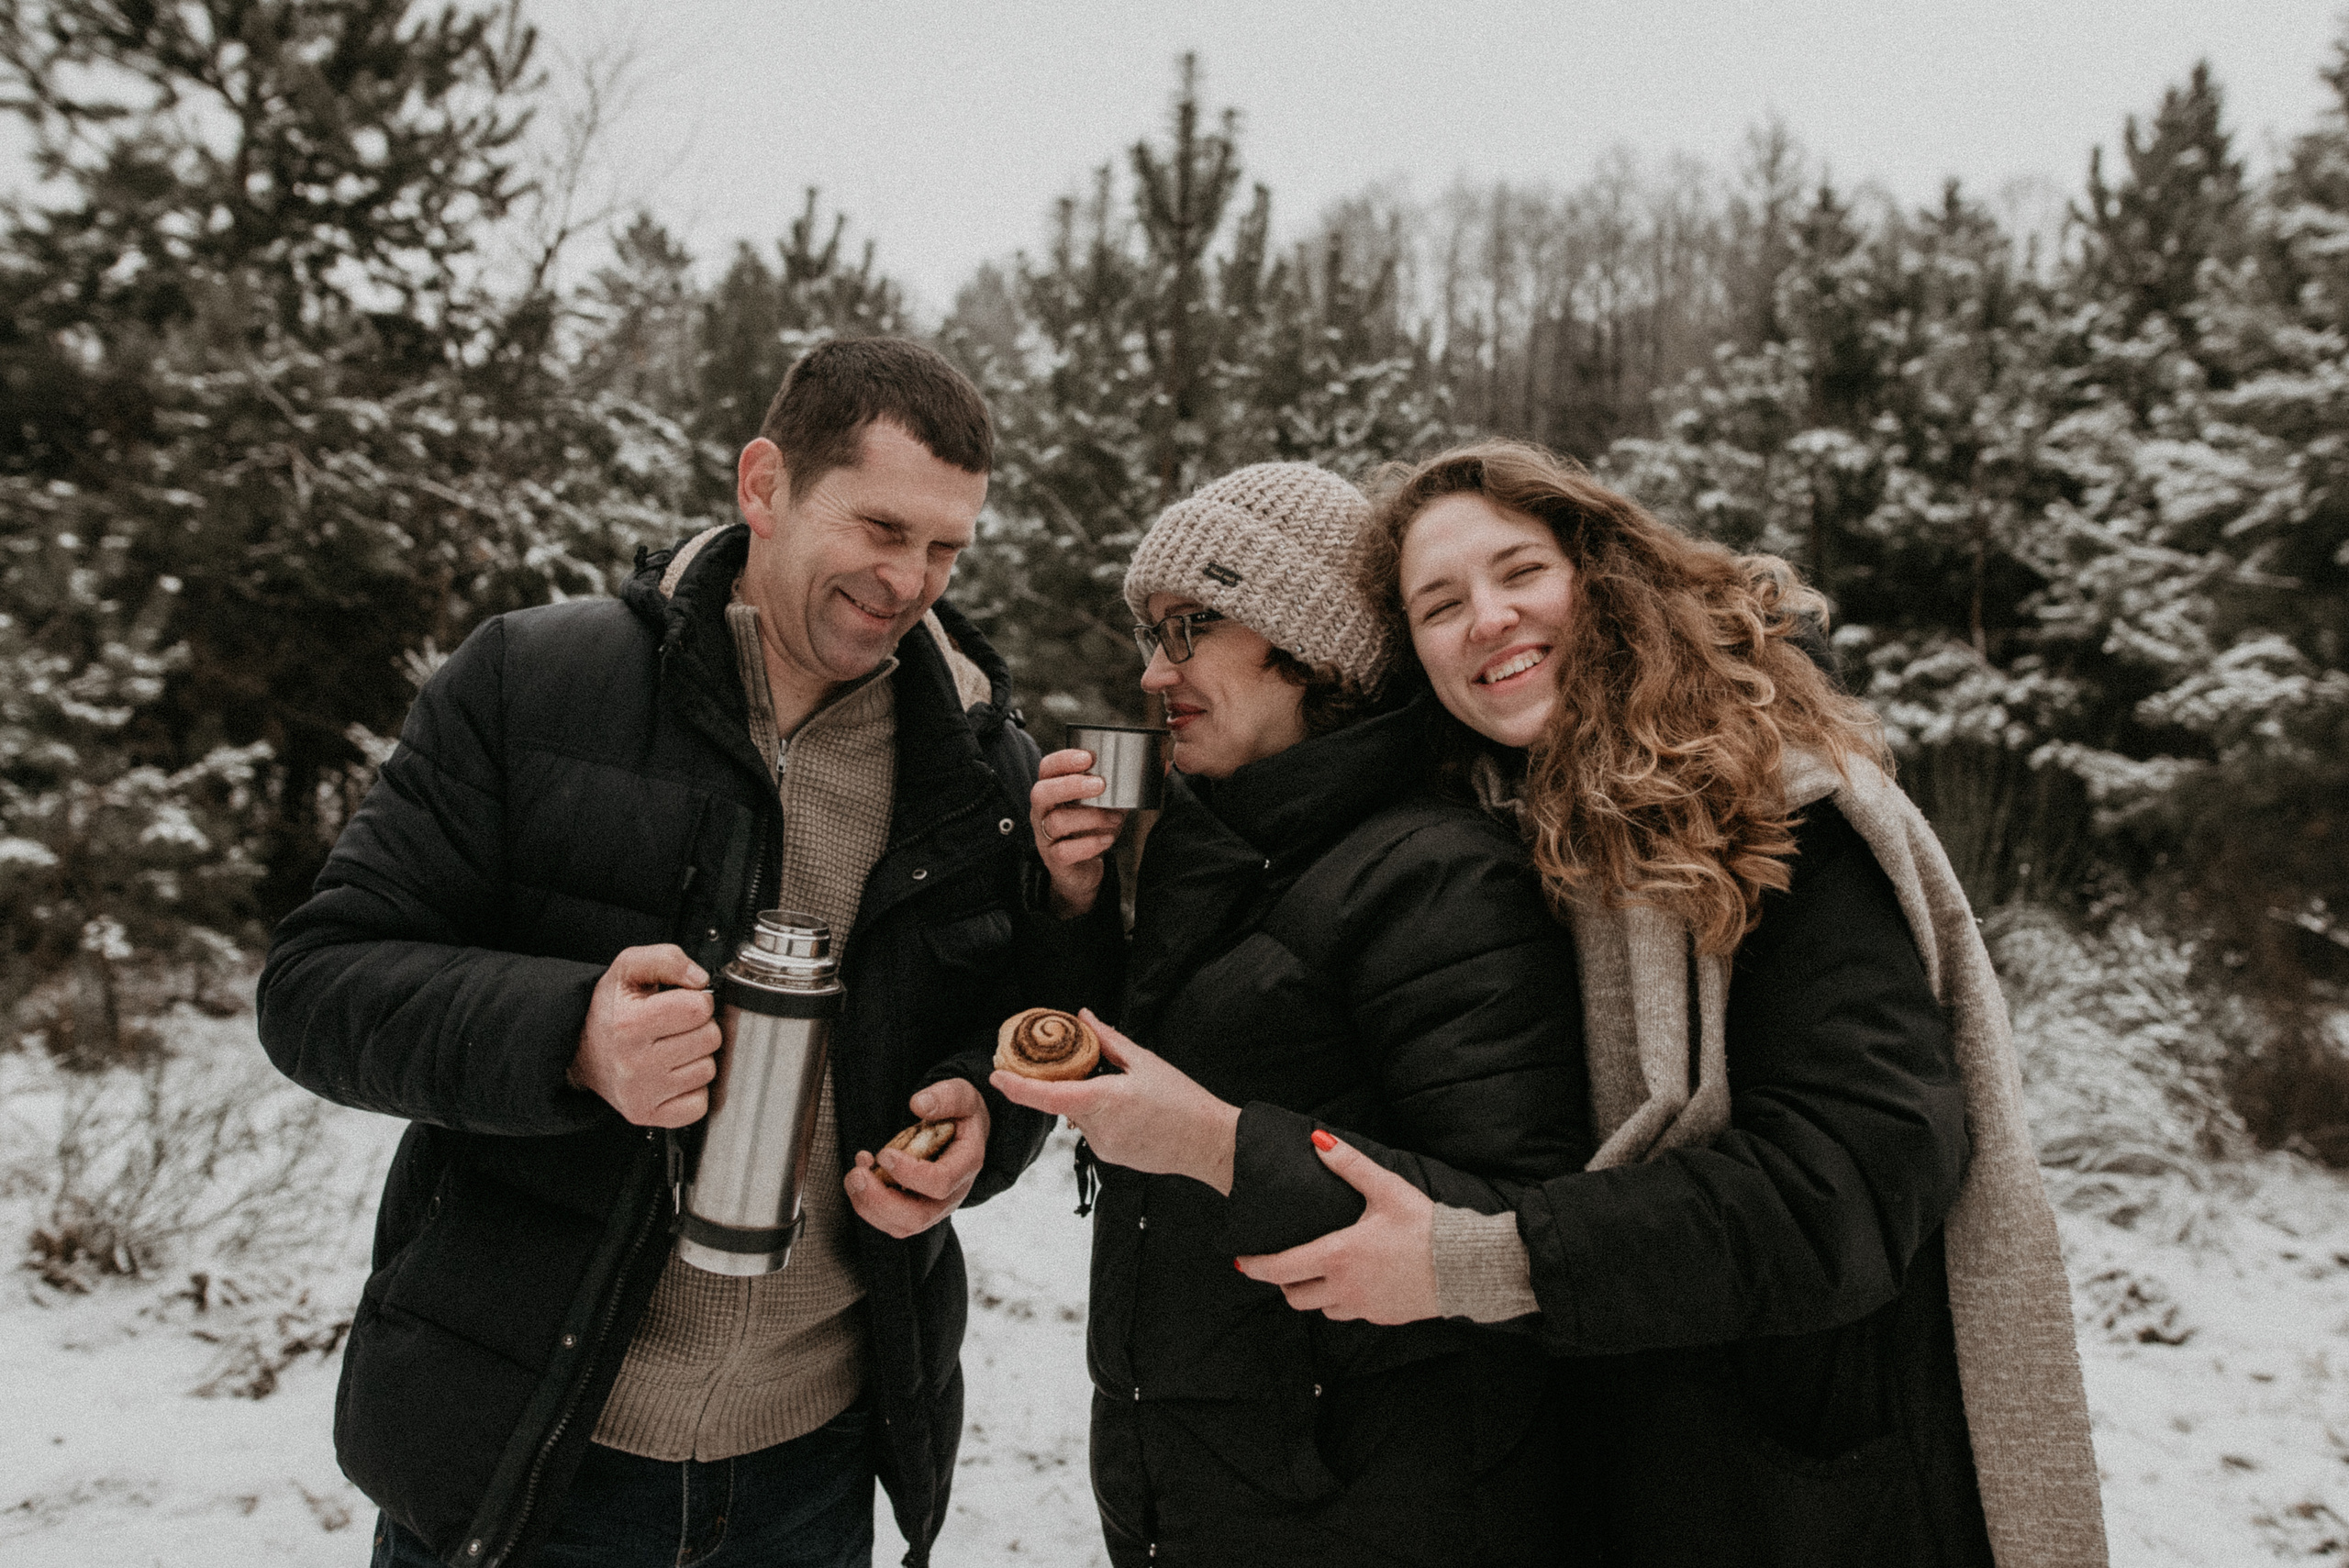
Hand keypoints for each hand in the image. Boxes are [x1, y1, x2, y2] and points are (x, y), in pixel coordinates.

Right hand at [569, 945, 718, 1127]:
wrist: (580, 1050)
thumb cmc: (611, 1009)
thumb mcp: (628, 968)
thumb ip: (667, 959)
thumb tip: (699, 979)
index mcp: (629, 1024)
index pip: (698, 1009)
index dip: (698, 999)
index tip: (683, 1002)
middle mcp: (633, 1063)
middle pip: (709, 1039)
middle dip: (701, 1027)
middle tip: (677, 1026)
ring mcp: (640, 1094)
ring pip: (708, 1070)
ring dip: (697, 1057)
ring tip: (672, 1049)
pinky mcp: (647, 1116)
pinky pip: (699, 1104)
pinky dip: (693, 1089)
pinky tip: (673, 1075)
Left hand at [845, 1077, 990, 1238]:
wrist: (963, 1133)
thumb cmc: (962, 1115)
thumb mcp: (962, 1095)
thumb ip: (945, 1097)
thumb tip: (919, 1104)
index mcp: (967, 1165)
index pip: (941, 1182)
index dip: (910, 1173)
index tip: (884, 1153)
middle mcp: (953, 1194)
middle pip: (918, 1217)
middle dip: (881, 1200)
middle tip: (858, 1175)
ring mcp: (934, 1207)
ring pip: (901, 1226)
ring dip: (869, 1206)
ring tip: (854, 1176)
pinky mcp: (916, 1209)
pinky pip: (890, 1221)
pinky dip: (868, 1205)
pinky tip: (861, 1176)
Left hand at [989, 1010, 1237, 1192]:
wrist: (1208, 1142)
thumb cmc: (1183, 1101)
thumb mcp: (1146, 1061)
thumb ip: (1109, 1040)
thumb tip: (1085, 1017)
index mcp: (1105, 1099)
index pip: (1049, 1096)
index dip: (1018, 1088)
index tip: (997, 1076)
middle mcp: (1098, 1128)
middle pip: (1064, 1102)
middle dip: (1070, 1084)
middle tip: (1094, 1069)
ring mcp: (1103, 1147)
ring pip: (1080, 1117)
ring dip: (1090, 1101)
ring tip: (1128, 1095)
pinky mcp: (1111, 1158)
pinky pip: (1094, 1132)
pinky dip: (1102, 1118)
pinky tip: (1131, 1113)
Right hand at [1031, 749, 1128, 917]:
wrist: (1082, 869)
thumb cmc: (1092, 827)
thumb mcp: (1108, 803)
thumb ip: (1127, 785)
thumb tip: (1163, 765)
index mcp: (1052, 789)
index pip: (1047, 768)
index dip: (1063, 760)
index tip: (1088, 757)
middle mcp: (1042, 811)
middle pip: (1041, 792)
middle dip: (1071, 785)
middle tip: (1101, 785)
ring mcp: (1045, 836)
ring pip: (1056, 822)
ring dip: (1090, 817)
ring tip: (1115, 817)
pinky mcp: (1054, 859)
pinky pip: (1065, 851)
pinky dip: (1089, 844)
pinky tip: (1107, 839)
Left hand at [1234, 1133, 1439, 1323]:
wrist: (1466, 1265)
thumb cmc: (1426, 1225)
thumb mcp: (1386, 1188)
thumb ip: (1349, 1164)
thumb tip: (1317, 1139)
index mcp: (1339, 1255)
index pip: (1281, 1268)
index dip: (1255, 1266)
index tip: (1241, 1261)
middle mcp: (1345, 1287)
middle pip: (1295, 1296)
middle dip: (1283, 1282)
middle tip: (1283, 1264)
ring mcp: (1364, 1307)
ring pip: (1321, 1309)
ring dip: (1313, 1294)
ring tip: (1317, 1272)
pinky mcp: (1383, 1317)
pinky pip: (1348, 1314)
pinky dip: (1340, 1301)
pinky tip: (1351, 1282)